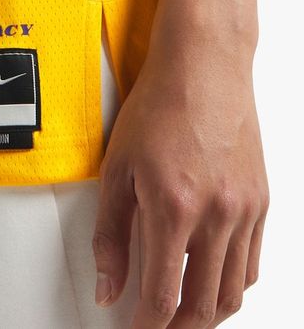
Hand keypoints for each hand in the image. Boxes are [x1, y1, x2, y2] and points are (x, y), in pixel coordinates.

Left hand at [91, 44, 268, 326]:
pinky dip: (232, 284)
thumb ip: (110, 235)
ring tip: (184, 315)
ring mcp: (245, 210)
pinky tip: (212, 280)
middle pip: (203, 306)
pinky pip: (253, 263)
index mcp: (174, 208)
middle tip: (157, 328)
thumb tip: (107, 287)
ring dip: (208, 314)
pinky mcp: (262, 202)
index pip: (164, 297)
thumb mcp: (117, 168)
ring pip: (233, 292)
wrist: (204, 67)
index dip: (146, 326)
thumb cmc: (159, 106)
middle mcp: (216, 215)